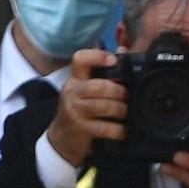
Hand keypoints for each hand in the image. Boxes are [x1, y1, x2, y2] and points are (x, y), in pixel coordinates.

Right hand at [46, 49, 126, 166]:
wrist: (62, 137)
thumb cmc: (80, 108)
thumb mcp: (87, 89)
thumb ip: (104, 72)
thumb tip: (123, 50)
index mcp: (76, 78)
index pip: (80, 59)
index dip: (97, 57)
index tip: (113, 60)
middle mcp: (72, 91)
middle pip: (100, 86)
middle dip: (119, 92)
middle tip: (125, 97)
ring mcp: (75, 110)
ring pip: (105, 106)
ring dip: (121, 110)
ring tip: (123, 112)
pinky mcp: (81, 128)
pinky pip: (106, 127)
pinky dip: (118, 130)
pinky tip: (121, 130)